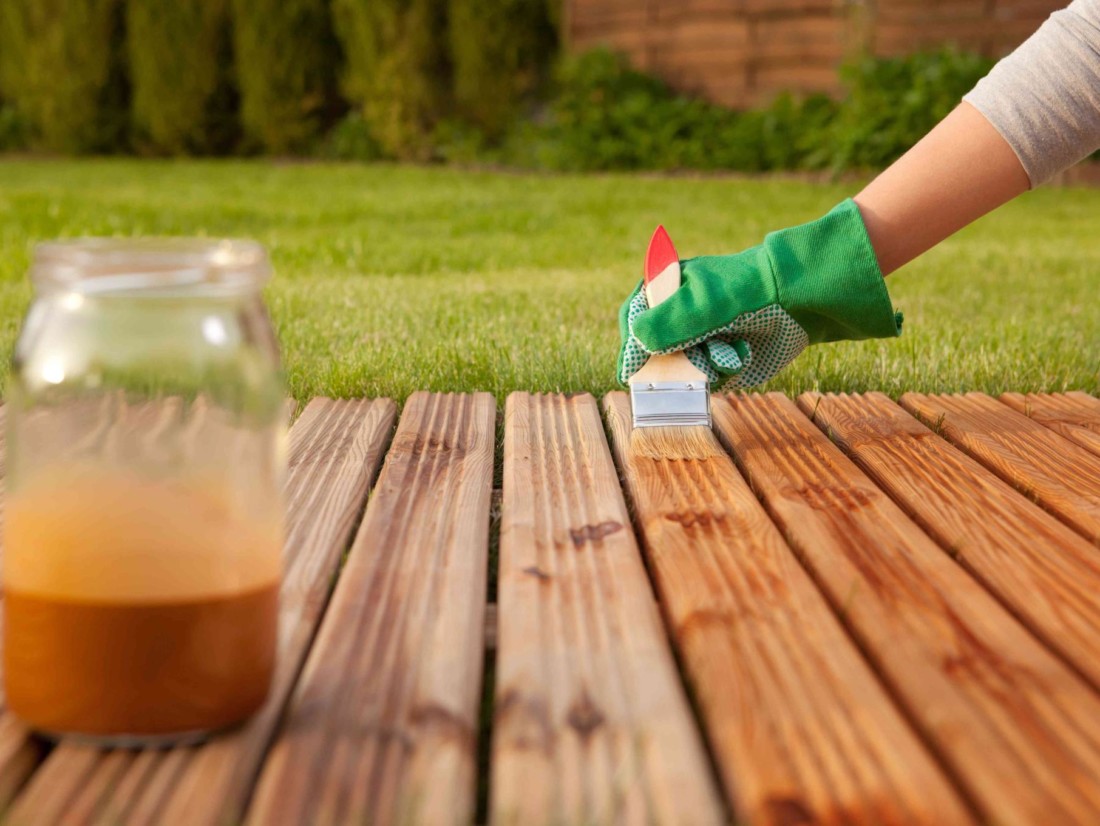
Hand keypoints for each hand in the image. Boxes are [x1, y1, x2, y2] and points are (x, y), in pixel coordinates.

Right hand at [617, 199, 902, 388]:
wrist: (799, 300)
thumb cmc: (746, 293)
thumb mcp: (702, 305)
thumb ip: (667, 323)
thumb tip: (637, 342)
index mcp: (667, 289)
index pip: (634, 319)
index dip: (632, 346)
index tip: (632, 372)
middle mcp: (681, 314)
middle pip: (656, 351)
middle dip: (676, 363)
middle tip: (696, 364)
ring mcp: (702, 336)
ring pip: (683, 368)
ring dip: (705, 366)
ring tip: (731, 352)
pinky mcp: (722, 355)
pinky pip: (709, 376)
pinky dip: (724, 370)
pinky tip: (741, 353)